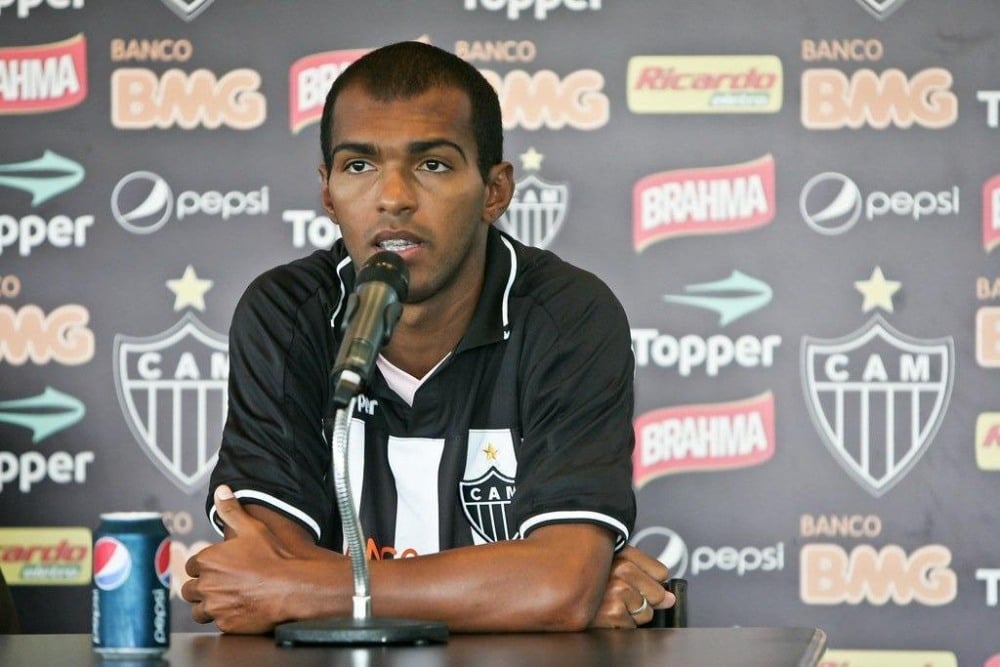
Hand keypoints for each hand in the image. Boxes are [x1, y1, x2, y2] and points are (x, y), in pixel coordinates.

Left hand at [181, 485, 326, 633]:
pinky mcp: (225, 625)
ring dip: (208, 606)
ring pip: (198, 611)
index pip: (191, 566)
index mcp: (207, 561)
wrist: (293, 586)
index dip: (205, 566)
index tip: (219, 567)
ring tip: (227, 599)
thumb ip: (231, 510)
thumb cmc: (274, 557)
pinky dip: (225, 618)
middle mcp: (206, 586)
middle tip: (223, 584)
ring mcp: (215, 608)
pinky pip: (217, 624)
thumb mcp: (253, 528)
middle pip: (190, 590)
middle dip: (203, 587)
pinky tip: (240, 610)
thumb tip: (221, 490)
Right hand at [589, 545, 674, 627]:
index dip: (651, 581)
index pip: (661, 572)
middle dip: (644, 599)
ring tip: (610, 603)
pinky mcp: (612, 613)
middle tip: (622, 595)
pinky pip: (631, 626)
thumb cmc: (582, 575)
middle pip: (657, 594)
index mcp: (622, 552)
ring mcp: (617, 591)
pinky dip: (620, 625)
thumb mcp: (611, 562)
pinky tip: (605, 613)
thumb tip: (671, 598)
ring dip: (631, 614)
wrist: (554, 587)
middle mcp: (621, 569)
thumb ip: (645, 574)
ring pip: (646, 613)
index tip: (639, 583)